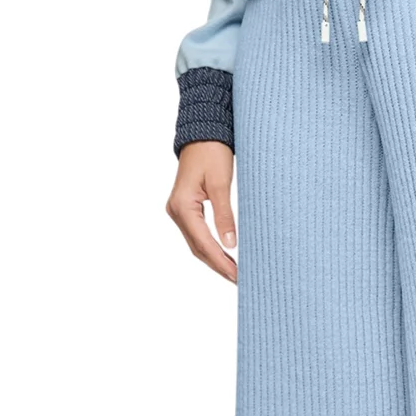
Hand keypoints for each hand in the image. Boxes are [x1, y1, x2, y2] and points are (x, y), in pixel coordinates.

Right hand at [166, 142, 237, 283]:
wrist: (203, 134)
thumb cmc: (212, 153)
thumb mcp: (220, 183)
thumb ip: (224, 214)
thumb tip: (231, 244)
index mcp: (182, 206)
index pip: (203, 242)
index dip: (221, 262)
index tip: (237, 275)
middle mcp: (176, 211)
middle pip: (197, 248)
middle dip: (218, 266)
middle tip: (239, 280)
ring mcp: (178, 211)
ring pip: (196, 244)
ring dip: (214, 260)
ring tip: (234, 274)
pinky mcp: (185, 210)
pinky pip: (197, 235)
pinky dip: (210, 248)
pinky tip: (225, 257)